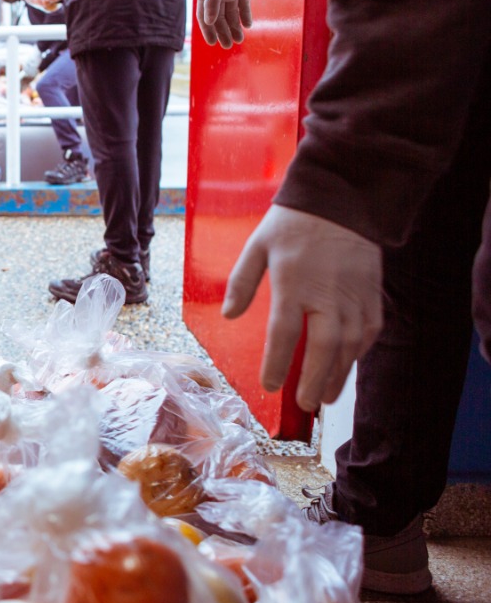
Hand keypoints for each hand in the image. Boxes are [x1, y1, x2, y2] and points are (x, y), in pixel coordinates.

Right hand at [196, 0, 269, 47]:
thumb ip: (212, 3)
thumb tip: (209, 22)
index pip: (205, 14)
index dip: (208, 29)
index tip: (213, 43)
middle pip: (218, 17)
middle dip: (223, 32)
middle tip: (228, 45)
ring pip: (231, 14)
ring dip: (234, 27)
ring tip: (239, 40)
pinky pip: (243, 7)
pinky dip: (244, 17)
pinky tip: (248, 26)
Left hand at [222, 206, 383, 410]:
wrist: (343, 198)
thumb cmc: (293, 223)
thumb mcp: (257, 245)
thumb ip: (241, 282)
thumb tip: (229, 316)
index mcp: (293, 282)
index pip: (283, 332)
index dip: (276, 362)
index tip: (268, 385)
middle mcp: (327, 294)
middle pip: (323, 346)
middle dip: (313, 379)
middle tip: (304, 405)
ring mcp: (354, 295)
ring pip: (349, 345)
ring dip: (338, 374)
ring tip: (324, 398)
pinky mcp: (372, 293)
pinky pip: (368, 330)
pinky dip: (358, 353)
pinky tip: (347, 367)